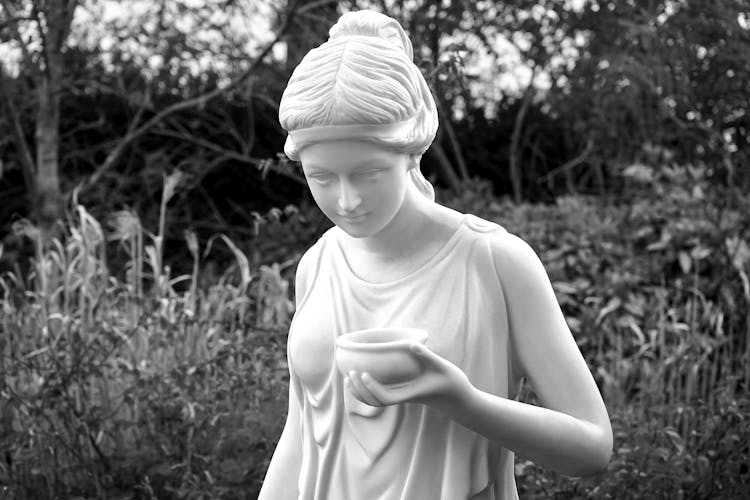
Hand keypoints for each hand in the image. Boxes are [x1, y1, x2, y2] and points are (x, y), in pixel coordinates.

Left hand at [344, 343, 473, 413]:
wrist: (460, 400)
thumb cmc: (453, 383)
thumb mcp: (442, 366)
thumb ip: (427, 355)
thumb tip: (411, 343)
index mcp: (411, 394)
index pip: (386, 397)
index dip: (372, 388)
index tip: (364, 372)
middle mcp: (404, 398)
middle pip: (376, 403)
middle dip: (360, 390)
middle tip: (351, 372)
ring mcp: (402, 397)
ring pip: (376, 402)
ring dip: (360, 392)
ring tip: (349, 376)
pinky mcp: (403, 394)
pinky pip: (381, 396)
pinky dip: (368, 389)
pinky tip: (364, 375)